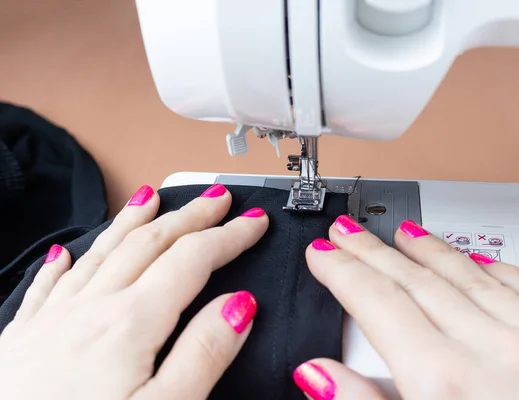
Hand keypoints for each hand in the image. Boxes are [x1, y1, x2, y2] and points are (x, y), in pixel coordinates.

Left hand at [0, 184, 268, 399]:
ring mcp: (52, 320)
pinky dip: (65, 263)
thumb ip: (204, 354)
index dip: (229, 236)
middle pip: (149, 243)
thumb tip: (239, 305)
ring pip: (101, 251)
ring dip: (132, 221)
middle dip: (189, 215)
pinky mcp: (23, 340)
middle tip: (215, 199)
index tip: (253, 221)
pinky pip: (48, 285)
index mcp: (130, 323)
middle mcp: (90, 308)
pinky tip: (65, 253)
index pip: (192, 259)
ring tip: (151, 197)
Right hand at [298, 216, 518, 399]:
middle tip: (348, 233)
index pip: (378, 304)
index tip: (324, 255)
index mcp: (445, 384)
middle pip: (416, 281)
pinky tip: (484, 260)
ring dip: (430, 250)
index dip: (343, 273)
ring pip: (470, 275)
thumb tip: (319, 375)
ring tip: (403, 233)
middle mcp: (493, 352)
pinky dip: (500, 269)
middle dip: (372, 252)